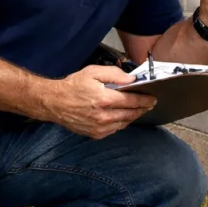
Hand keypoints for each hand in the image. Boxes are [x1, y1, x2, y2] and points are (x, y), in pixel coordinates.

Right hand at [40, 65, 156, 138]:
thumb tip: (131, 80)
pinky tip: (122, 116)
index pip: (132, 101)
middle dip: (142, 108)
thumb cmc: (73, 86)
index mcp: (104, 99)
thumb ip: (114, 74)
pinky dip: (121, 123)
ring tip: (137, 109)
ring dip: (133, 116)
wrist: (55, 103)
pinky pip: (115, 130)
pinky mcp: (96, 134)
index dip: (145, 100)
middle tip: (149, 104)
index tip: (152, 98)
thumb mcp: (93, 72)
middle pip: (131, 114)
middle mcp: (104, 116)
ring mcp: (100, 127)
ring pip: (124, 123)